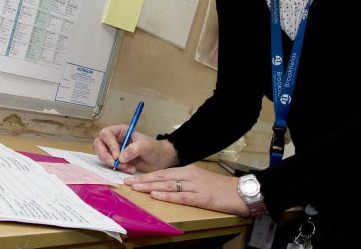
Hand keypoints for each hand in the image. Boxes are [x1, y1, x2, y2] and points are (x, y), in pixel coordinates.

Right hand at [93, 124, 178, 172]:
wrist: (160, 159)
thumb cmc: (154, 148)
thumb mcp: (147, 147)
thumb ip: (135, 149)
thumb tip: (121, 157)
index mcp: (121, 131)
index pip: (106, 134)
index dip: (109, 145)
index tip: (117, 156)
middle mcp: (115, 139)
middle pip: (99, 144)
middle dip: (105, 155)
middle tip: (114, 164)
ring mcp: (114, 150)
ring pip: (103, 156)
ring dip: (112, 164)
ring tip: (126, 167)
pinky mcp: (116, 161)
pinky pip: (109, 165)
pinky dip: (117, 169)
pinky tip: (129, 169)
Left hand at [124, 164, 249, 215]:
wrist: (239, 191)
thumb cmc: (219, 187)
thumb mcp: (201, 179)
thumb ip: (185, 180)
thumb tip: (168, 185)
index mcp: (189, 170)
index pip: (164, 172)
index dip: (148, 175)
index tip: (134, 178)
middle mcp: (189, 175)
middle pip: (162, 177)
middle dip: (143, 179)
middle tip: (127, 182)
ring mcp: (195, 185)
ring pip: (168, 185)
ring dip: (150, 186)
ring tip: (136, 188)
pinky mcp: (200, 196)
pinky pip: (180, 195)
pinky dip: (167, 196)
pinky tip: (156, 195)